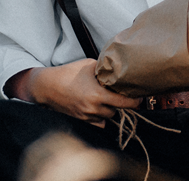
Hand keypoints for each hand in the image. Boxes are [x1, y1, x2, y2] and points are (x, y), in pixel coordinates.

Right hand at [24, 59, 141, 126]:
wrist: (47, 86)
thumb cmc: (69, 73)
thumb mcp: (90, 65)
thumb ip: (105, 70)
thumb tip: (119, 68)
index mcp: (98, 95)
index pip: (124, 103)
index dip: (135, 101)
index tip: (140, 98)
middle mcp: (93, 108)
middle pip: (117, 111)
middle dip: (120, 103)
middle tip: (121, 93)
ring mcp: (87, 116)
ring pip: (107, 117)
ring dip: (110, 109)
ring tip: (107, 98)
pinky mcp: (81, 120)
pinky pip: (98, 123)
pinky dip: (101, 116)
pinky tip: (99, 106)